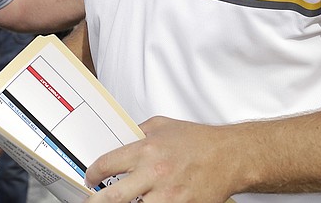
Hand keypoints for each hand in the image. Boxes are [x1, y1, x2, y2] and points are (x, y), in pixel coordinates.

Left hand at [85, 116, 237, 202]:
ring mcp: (168, 196)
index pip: (107, 164)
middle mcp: (154, 174)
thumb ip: (138, 132)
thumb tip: (120, 139)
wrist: (229, 156)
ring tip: (121, 202)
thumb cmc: (198, 141)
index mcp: (146, 151)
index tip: (91, 177)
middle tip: (91, 201)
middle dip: (96, 202)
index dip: (93, 173)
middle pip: (113, 197)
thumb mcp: (161, 125)